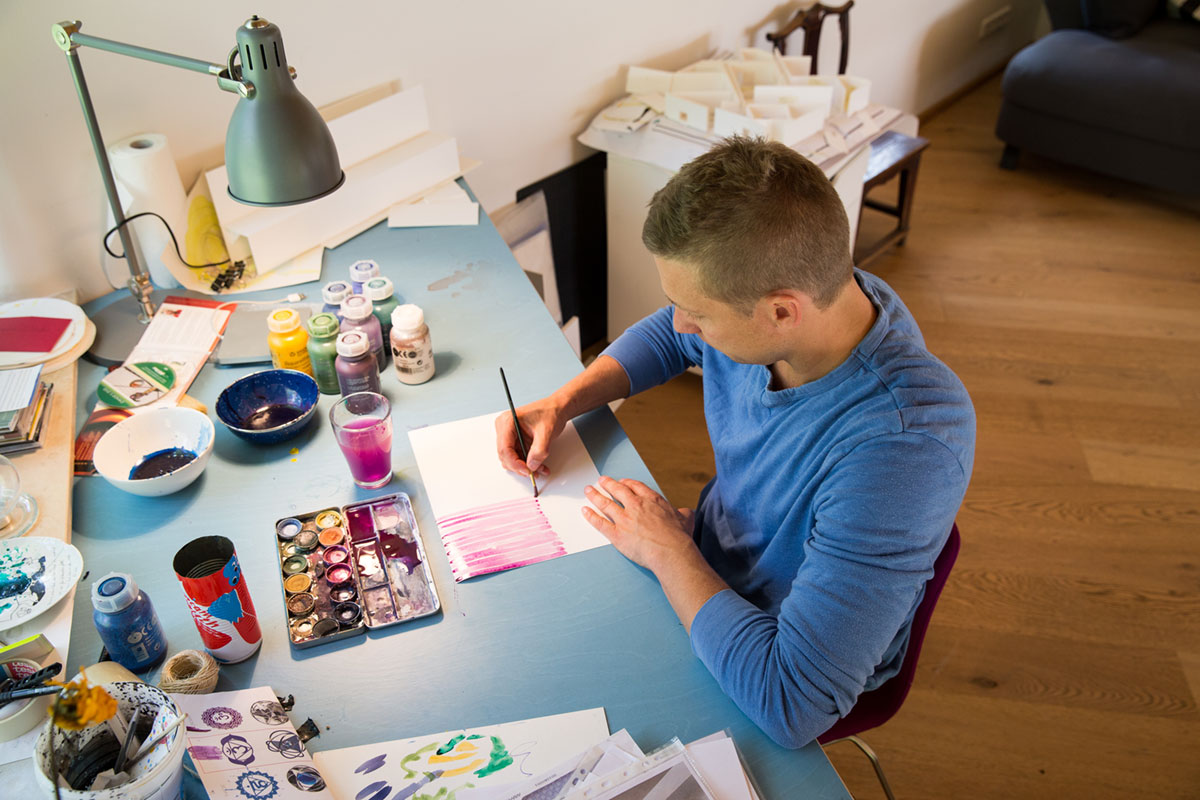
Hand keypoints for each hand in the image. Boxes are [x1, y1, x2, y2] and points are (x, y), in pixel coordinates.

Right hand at [494, 396, 561, 476]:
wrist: (558, 409)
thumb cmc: (550, 412)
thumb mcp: (546, 432)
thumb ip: (539, 450)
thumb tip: (532, 465)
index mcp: (508, 421)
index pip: (504, 448)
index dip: (515, 463)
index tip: (527, 470)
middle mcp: (505, 428)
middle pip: (506, 456)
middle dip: (520, 466)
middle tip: (534, 472)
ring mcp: (510, 436)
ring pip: (512, 459)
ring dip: (525, 467)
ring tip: (540, 469)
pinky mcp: (516, 441)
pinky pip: (519, 457)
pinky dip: (528, 464)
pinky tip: (539, 466)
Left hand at [582, 476, 697, 572]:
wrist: (670, 551)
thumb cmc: (679, 537)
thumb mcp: (686, 520)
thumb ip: (683, 514)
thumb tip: (685, 512)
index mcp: (652, 500)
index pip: (635, 487)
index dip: (627, 483)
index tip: (621, 482)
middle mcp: (636, 506)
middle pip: (618, 491)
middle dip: (608, 484)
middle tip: (601, 480)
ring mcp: (624, 520)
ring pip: (606, 504)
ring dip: (595, 496)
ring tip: (588, 490)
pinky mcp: (617, 534)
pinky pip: (600, 523)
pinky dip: (591, 516)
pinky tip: (585, 511)